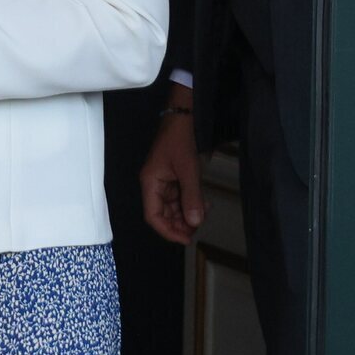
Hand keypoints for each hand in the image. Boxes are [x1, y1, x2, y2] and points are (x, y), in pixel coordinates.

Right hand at [140, 87, 205, 244]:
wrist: (185, 115)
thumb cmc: (181, 138)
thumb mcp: (188, 168)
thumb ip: (191, 197)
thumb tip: (194, 223)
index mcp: (150, 182)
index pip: (153, 216)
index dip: (167, 231)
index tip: (186, 239)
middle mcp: (154, 184)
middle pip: (162, 214)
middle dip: (180, 224)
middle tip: (198, 229)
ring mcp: (165, 181)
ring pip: (173, 207)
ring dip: (187, 214)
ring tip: (204, 214)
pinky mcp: (175, 177)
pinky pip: (180, 197)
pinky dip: (191, 204)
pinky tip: (203, 204)